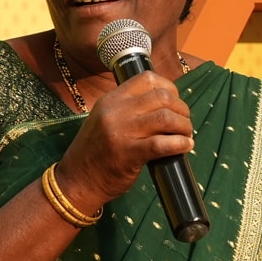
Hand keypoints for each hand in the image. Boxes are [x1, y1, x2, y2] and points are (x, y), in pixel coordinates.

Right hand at [57, 71, 195, 210]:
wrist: (76, 181)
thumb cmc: (94, 152)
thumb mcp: (104, 120)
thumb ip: (127, 109)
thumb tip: (163, 104)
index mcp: (110, 99)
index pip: (147, 79)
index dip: (169, 88)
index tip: (174, 102)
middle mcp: (115, 111)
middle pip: (162, 97)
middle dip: (181, 109)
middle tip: (184, 123)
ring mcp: (121, 132)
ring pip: (165, 118)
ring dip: (183, 126)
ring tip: (185, 135)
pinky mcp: (128, 154)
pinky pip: (162, 144)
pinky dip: (180, 144)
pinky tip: (185, 147)